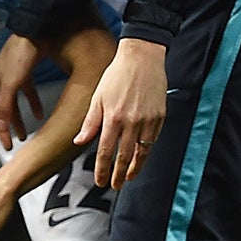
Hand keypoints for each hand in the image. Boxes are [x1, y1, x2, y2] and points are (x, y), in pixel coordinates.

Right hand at [0, 35, 43, 151]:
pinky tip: (39, 114)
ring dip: (17, 119)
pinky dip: (32, 104)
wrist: (37, 31)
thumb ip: (5, 107)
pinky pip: (27, 93)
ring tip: (25, 135)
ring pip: (12, 104)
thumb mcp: (11, 84)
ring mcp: (12, 78)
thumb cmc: (20, 55)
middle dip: (3, 129)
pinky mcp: (26, 72)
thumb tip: (0, 129)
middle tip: (10, 145)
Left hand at [78, 38, 166, 188]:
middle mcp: (132, 121)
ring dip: (136, 166)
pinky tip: (143, 154)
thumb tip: (80, 141)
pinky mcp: (160, 114)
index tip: (100, 181)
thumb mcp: (98, 96)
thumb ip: (90, 122)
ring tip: (131, 176)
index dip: (102, 170)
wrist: (142, 55)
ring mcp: (148, 118)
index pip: (105, 152)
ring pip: (142, 150)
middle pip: (125, 156)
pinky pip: (154, 137)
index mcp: (113, 117)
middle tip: (116, 185)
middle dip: (119, 174)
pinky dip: (148, 149)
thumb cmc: (117, 74)